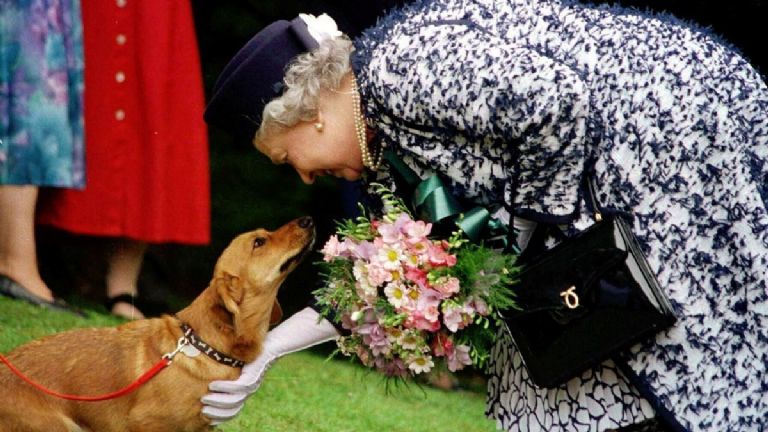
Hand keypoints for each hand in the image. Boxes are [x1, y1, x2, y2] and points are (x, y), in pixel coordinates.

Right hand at [201, 307, 338, 424]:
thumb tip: (209, 373)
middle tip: (202, 410)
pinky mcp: (253, 375)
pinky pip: (238, 387)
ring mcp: (253, 384)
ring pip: (234, 400)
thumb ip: (229, 370)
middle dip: (216, 413)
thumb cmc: (256, 350)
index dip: (220, 416)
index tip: (207, 417)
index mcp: (247, 389)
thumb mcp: (239, 363)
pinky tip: (213, 385)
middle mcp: (250, 389)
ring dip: (218, 401)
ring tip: (205, 398)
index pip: (233, 410)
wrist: (275, 343)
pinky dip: (224, 388)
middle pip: (232, 409)